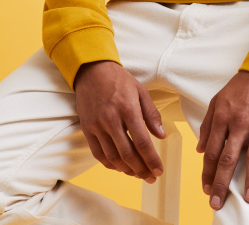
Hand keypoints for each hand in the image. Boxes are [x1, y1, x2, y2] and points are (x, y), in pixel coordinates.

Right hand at [74, 60, 165, 182]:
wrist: (92, 70)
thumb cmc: (119, 80)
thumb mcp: (141, 91)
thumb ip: (151, 114)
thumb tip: (161, 135)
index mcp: (127, 108)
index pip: (141, 141)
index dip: (151, 159)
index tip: (158, 170)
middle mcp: (111, 119)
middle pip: (127, 154)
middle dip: (141, 169)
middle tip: (150, 177)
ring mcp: (97, 125)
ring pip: (112, 157)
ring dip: (126, 170)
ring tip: (138, 174)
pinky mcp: (87, 129)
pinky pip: (98, 154)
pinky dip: (110, 164)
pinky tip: (120, 167)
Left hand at [196, 70, 248, 209]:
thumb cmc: (240, 87)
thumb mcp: (217, 100)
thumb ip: (208, 125)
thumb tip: (200, 150)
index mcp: (223, 118)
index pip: (213, 151)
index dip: (208, 172)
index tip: (206, 189)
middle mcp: (239, 124)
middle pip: (228, 158)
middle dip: (221, 183)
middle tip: (216, 203)